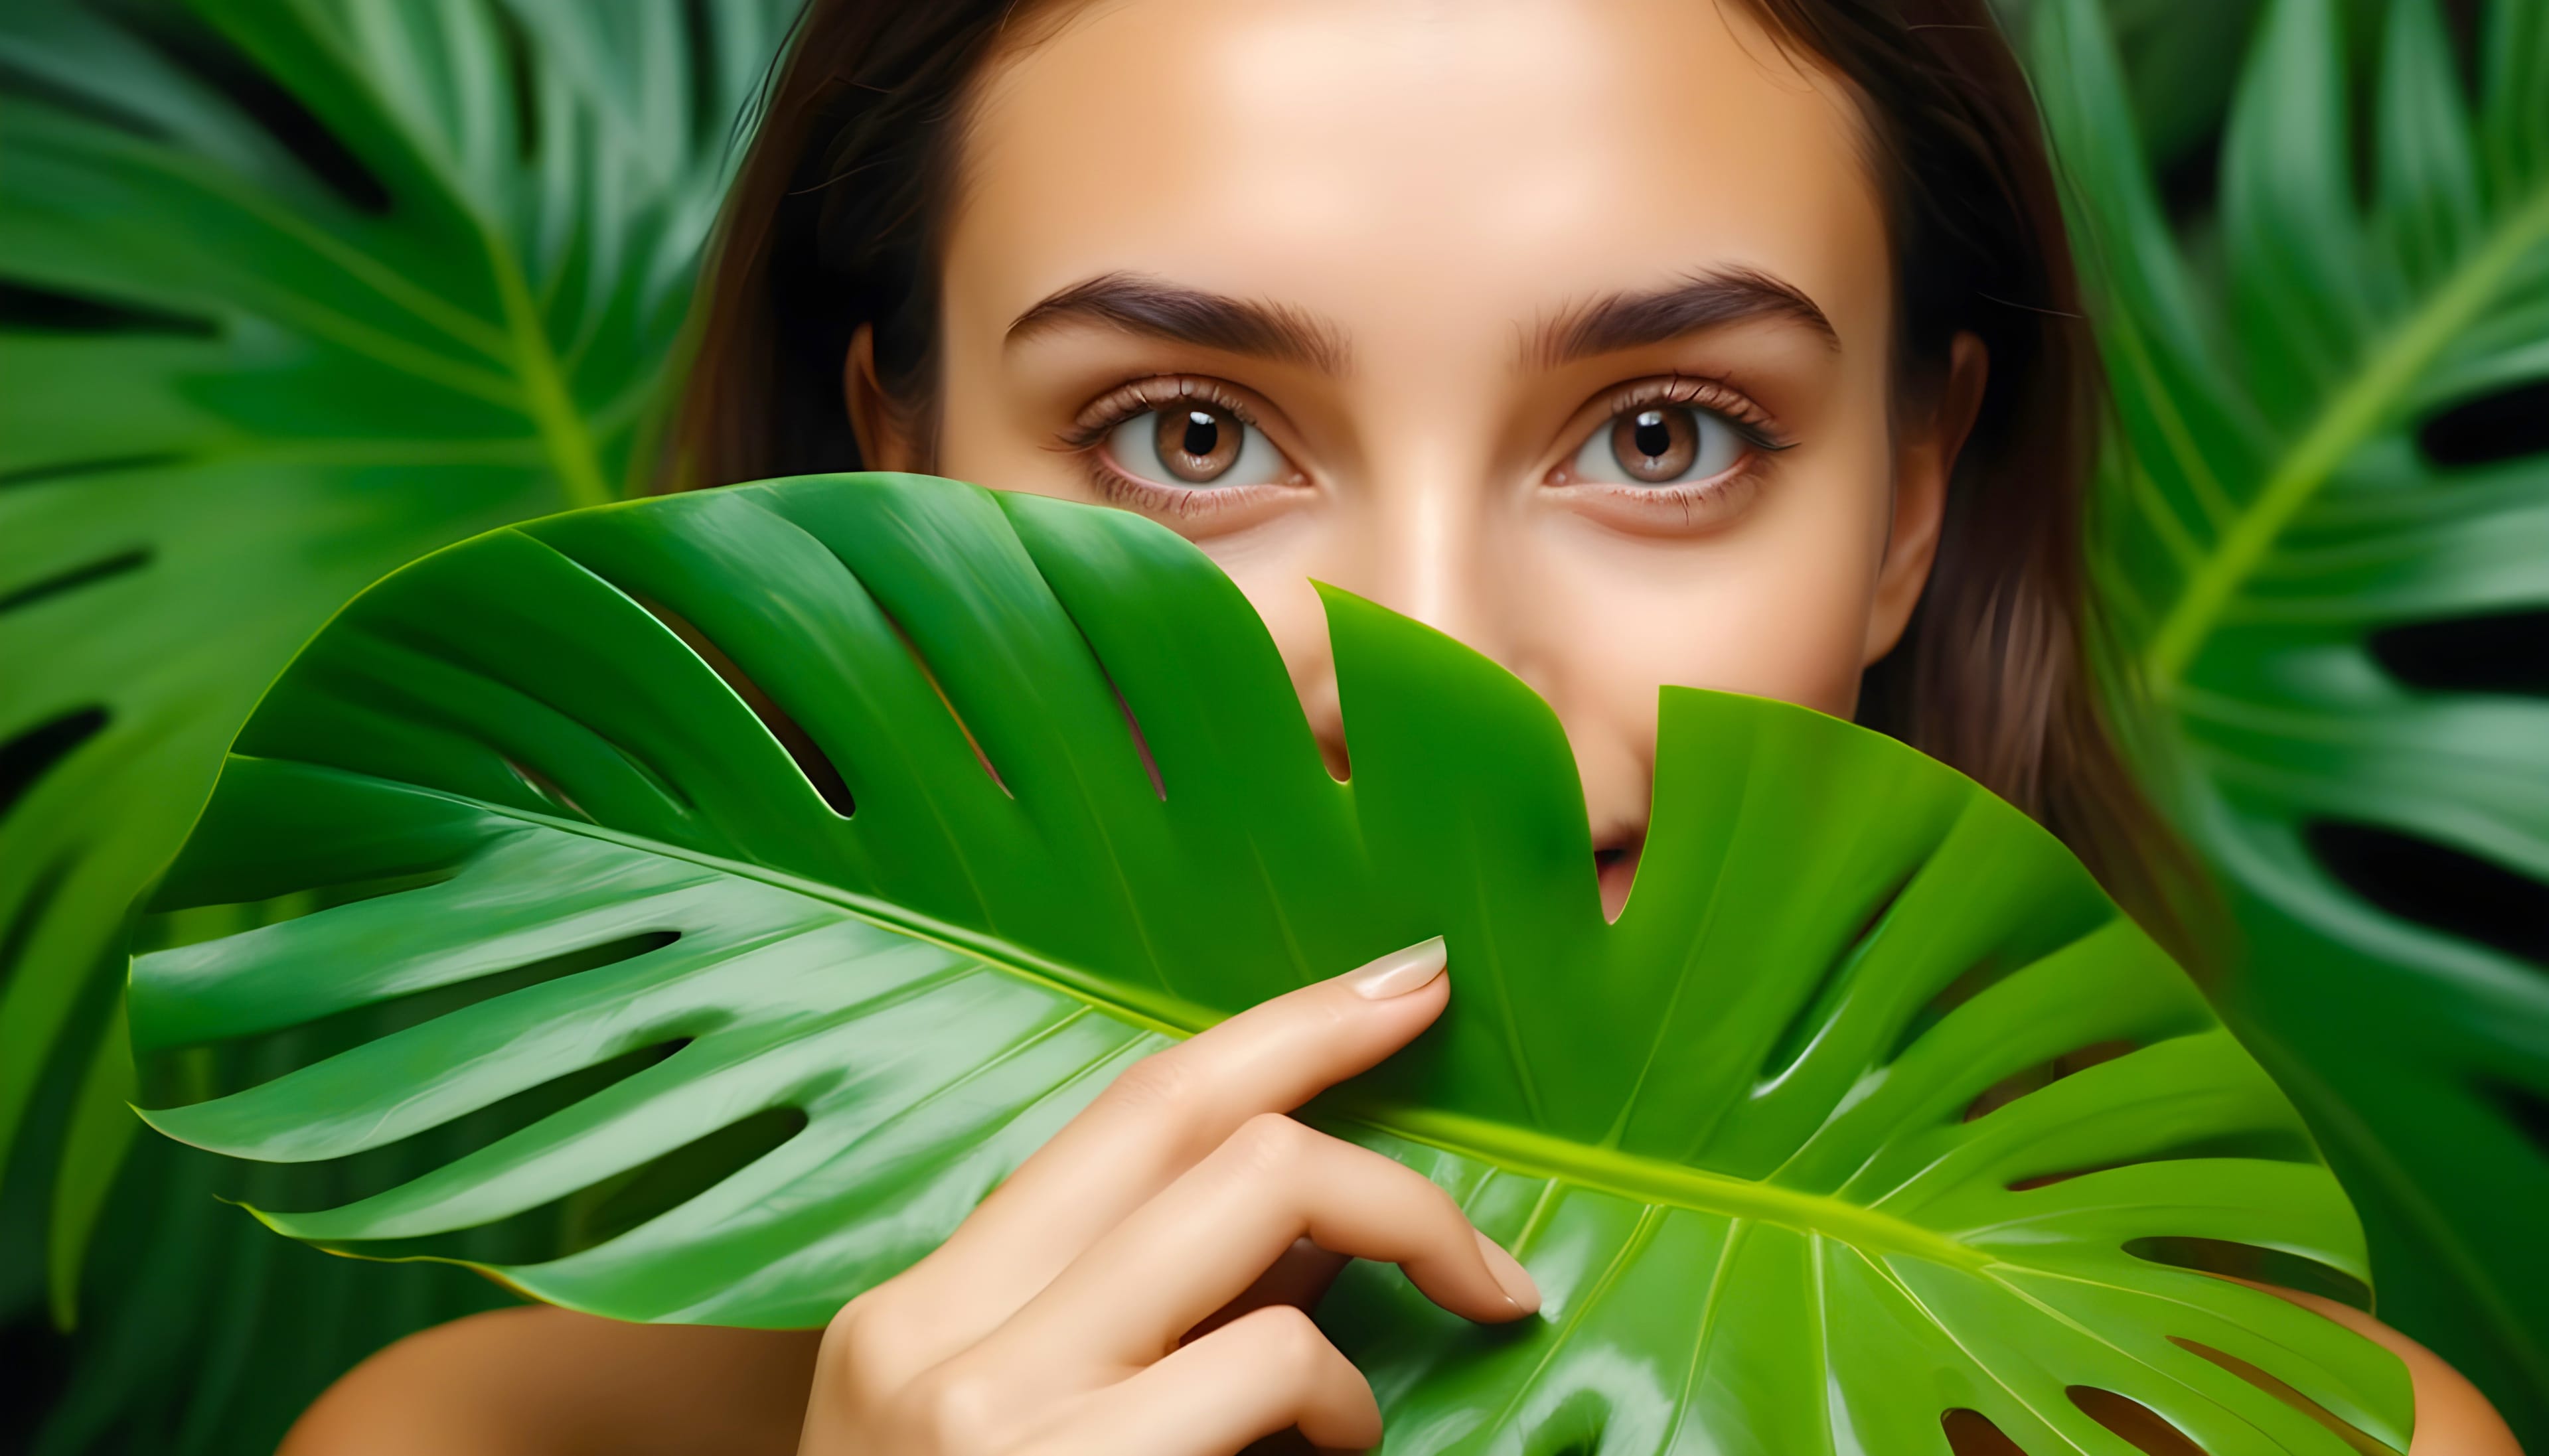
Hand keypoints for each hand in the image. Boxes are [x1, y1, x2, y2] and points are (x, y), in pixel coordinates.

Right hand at [798, 937, 1538, 1454]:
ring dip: (1394, 1231)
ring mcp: (991, 1415)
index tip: (1393, 980)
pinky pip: (1271, 1363)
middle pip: (1186, 1118)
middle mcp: (933, 1338)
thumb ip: (1144, 1321)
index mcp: (913, 1314)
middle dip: (1342, 1058)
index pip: (1117, 1109)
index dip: (1272, 1026)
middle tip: (1447, 1023)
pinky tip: (1349, 1453)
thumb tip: (1307, 1223)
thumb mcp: (1012, 1442)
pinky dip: (1347, 1393)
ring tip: (1436, 1334)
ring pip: (1255, 1209)